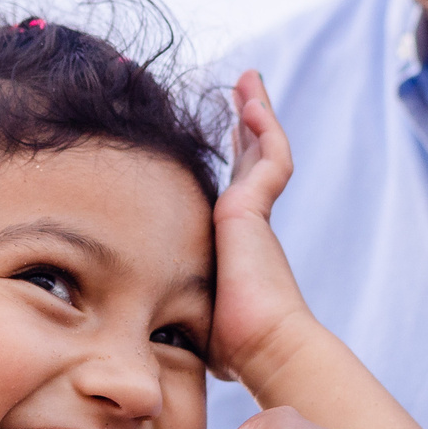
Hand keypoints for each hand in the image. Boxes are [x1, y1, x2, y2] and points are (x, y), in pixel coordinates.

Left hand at [208, 71, 321, 383]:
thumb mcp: (196, 312)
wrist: (262, 347)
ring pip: (262, 151)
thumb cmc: (231, 344)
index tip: (233, 133)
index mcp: (235, 242)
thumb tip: (158, 329)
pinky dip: (264, 130)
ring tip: (248, 81)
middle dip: (248, 126)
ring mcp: (255, 214)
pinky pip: (269, 159)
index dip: (239, 159)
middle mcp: (249, 223)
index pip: (239, 190)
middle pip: (251, 160)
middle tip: (244, 94)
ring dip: (258, 114)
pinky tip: (251, 104)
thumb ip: (180, 303)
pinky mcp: (255, 210)